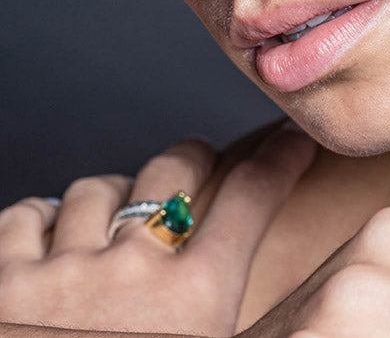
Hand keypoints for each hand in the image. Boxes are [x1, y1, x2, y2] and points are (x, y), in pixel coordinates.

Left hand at [0, 125, 315, 336]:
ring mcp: (62, 274)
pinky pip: (27, 216)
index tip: (291, 141)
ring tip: (111, 218)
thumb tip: (244, 287)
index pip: (253, 197)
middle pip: (174, 172)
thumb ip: (221, 321)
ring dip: (108, 199)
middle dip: (191, 158)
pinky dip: (39, 222)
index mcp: (194, 305)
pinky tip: (47, 239)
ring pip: (96, 190)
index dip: (279, 158)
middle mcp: (133, 275)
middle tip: (197, 159)